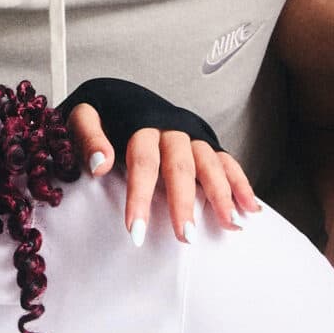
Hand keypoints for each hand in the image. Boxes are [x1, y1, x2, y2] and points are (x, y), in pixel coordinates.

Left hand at [68, 103, 260, 243]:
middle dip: (185, 203)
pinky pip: (226, 161)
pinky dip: (241, 184)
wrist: (118, 95)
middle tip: (186, 237)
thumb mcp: (83, 116)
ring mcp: (191, 135)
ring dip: (222, 194)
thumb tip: (102, 165)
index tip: (136, 231)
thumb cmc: (100, 113)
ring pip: (209, 164)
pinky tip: (250, 209)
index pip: (142, 162)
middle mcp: (170, 129)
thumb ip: (89, 137)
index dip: (140, 196)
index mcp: (140, 124)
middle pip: (180, 167)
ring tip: (230, 225)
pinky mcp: (204, 141)